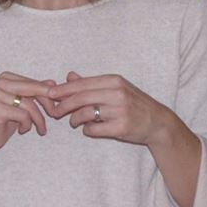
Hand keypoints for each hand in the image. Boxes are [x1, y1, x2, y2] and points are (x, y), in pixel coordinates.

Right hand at [0, 72, 53, 155]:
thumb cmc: (4, 120)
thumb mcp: (22, 104)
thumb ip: (35, 92)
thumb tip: (53, 83)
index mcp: (6, 78)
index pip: (34, 83)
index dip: (50, 95)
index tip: (55, 106)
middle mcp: (1, 83)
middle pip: (34, 90)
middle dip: (48, 104)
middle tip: (55, 115)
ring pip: (30, 105)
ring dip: (38, 119)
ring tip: (39, 128)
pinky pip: (23, 116)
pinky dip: (27, 125)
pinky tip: (22, 130)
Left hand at [41, 72, 184, 148]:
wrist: (157, 121)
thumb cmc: (133, 103)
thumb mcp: (115, 88)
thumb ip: (91, 83)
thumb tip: (69, 76)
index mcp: (114, 81)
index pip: (82, 84)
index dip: (63, 90)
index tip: (49, 94)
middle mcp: (117, 93)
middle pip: (80, 98)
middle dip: (63, 105)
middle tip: (55, 112)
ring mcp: (120, 111)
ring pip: (85, 114)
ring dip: (75, 119)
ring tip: (75, 122)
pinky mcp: (121, 127)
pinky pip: (93, 129)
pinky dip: (88, 130)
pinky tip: (90, 128)